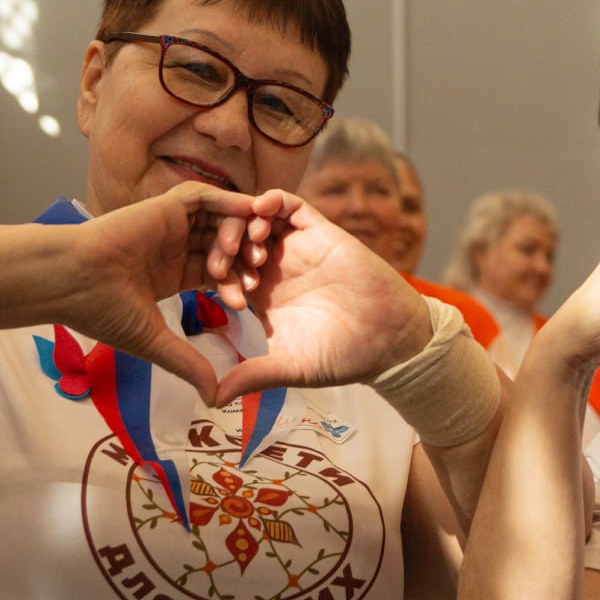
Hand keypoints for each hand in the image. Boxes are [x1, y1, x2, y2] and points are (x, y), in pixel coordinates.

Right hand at [64, 182, 268, 400]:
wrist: (72, 281)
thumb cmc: (103, 310)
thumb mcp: (154, 340)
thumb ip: (187, 363)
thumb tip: (213, 397)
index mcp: (174, 273)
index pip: (219, 273)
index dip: (234, 284)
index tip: (243, 302)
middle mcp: (176, 247)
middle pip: (225, 245)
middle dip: (245, 258)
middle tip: (257, 274)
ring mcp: (173, 225)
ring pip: (220, 222)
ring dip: (239, 234)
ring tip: (250, 252)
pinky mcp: (167, 206)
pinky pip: (207, 198)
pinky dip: (229, 203)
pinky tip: (246, 214)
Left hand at [214, 190, 432, 404]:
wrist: (388, 341)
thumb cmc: (342, 356)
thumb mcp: (287, 367)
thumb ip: (250, 376)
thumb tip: (211, 400)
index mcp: (264, 296)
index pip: (224, 271)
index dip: (213, 275)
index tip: (217, 293)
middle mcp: (278, 268)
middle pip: (235, 239)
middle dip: (222, 245)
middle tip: (223, 262)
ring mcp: (299, 248)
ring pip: (258, 218)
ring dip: (243, 222)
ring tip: (248, 245)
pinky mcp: (321, 232)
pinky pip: (291, 205)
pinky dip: (272, 200)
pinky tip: (260, 211)